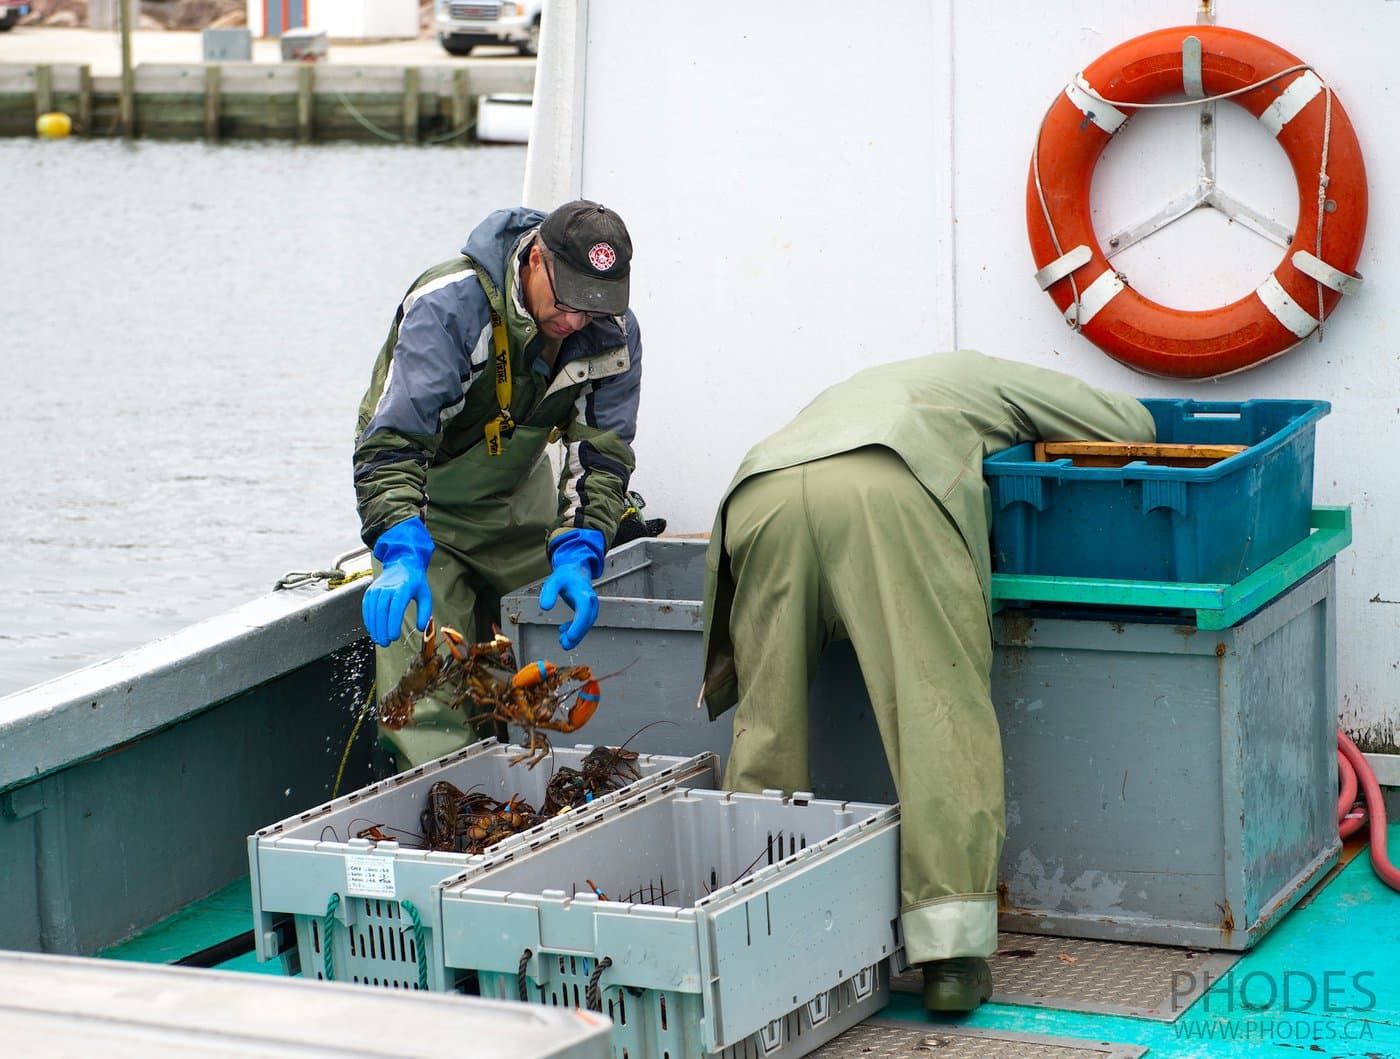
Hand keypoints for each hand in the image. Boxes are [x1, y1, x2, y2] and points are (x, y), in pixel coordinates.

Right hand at [362, 517, 434, 646]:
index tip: (394, 637)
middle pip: (381, 611)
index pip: (395, 608)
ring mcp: (377, 589)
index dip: (392, 624)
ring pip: (372, 610)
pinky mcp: (370, 591)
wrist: (402, 563)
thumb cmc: (415, 581)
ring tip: (379, 639)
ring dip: (374, 627)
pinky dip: (368, 619)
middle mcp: (387, 588)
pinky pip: (367, 607)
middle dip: (382, 629)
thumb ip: (425, 612)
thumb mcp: (425, 594)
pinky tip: (372, 629)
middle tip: (385, 643)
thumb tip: (421, 628)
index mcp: (402, 588)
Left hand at [539, 529, 604, 650]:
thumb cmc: (566, 576)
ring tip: (562, 641)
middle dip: (576, 635)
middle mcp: (591, 602)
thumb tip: (545, 607)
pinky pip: (583, 624)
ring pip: (586, 625)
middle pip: (586, 622)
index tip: (570, 636)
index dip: (578, 626)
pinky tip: (563, 631)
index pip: (584, 612)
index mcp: (584, 594)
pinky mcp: (588, 611)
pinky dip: (574, 630)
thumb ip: (549, 593)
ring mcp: (591, 608)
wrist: (576, 571)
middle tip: (564, 644)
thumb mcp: (554, 581)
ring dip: (576, 635)